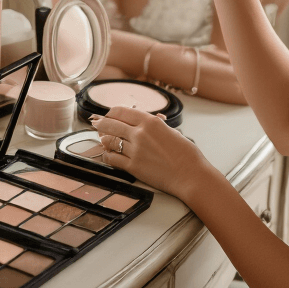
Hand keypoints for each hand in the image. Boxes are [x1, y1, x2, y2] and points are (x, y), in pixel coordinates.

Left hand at [92, 106, 209, 201]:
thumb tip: (146, 122)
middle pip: (111, 124)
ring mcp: (135, 150)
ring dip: (104, 140)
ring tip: (102, 139)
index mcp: (150, 121)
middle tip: (97, 124)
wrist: (191, 175)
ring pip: (109, 141)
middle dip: (102, 124)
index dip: (111, 113)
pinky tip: (108, 155)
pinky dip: (107, 156)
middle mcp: (140, 133)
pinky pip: (112, 159)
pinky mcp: (133, 167)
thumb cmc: (186, 155)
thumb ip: (155, 126)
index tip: (108, 115)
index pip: (121, 111)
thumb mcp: (171, 131)